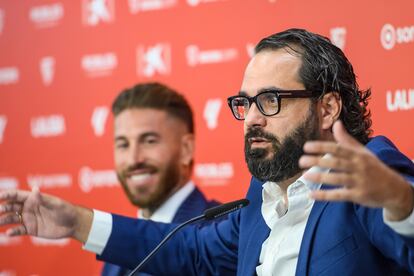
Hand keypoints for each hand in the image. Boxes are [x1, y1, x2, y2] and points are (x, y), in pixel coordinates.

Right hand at [0, 186, 92, 242]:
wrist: (73, 224)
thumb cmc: (66, 210)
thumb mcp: (56, 204)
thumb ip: (44, 199)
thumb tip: (34, 189)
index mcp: (33, 198)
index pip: (16, 195)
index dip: (6, 194)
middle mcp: (28, 208)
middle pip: (10, 206)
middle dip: (2, 207)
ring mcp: (28, 219)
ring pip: (11, 218)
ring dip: (3, 220)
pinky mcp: (31, 229)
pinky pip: (18, 230)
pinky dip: (12, 232)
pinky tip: (8, 233)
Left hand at [299, 121, 413, 220]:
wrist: (394, 189)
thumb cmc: (374, 168)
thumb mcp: (362, 152)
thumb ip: (346, 140)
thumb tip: (336, 123)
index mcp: (357, 155)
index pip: (338, 148)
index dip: (321, 147)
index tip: (306, 146)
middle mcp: (358, 167)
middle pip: (336, 163)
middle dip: (317, 161)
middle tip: (301, 161)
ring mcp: (359, 182)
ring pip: (337, 179)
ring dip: (320, 177)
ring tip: (304, 175)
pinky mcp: (358, 196)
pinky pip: (339, 195)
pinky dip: (325, 195)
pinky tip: (312, 194)